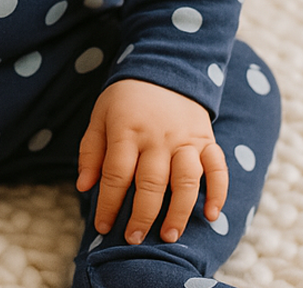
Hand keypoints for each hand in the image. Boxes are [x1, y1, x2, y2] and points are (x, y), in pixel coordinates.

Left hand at [76, 80, 226, 244]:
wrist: (165, 65)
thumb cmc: (126, 97)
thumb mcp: (100, 114)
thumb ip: (92, 150)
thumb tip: (84, 186)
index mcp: (127, 130)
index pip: (116, 174)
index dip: (108, 203)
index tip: (102, 225)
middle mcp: (157, 137)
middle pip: (151, 183)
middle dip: (141, 215)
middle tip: (133, 238)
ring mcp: (185, 138)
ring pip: (185, 181)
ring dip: (178, 211)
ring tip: (169, 235)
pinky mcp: (206, 139)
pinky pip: (218, 168)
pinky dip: (218, 192)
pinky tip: (212, 215)